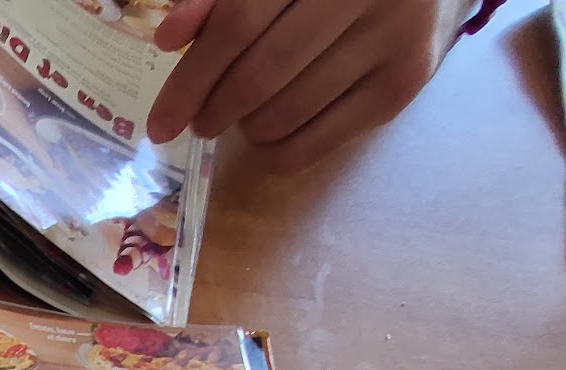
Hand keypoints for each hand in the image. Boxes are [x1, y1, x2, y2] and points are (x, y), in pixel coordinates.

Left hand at [146, 0, 475, 172]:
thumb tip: (169, 37)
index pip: (239, 23)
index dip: (192, 76)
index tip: (162, 120)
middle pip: (262, 74)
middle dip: (214, 109)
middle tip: (198, 123)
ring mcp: (392, 40)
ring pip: (287, 112)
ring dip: (247, 128)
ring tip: (242, 116)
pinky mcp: (404, 84)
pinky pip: (319, 141)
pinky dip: (278, 150)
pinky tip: (268, 135)